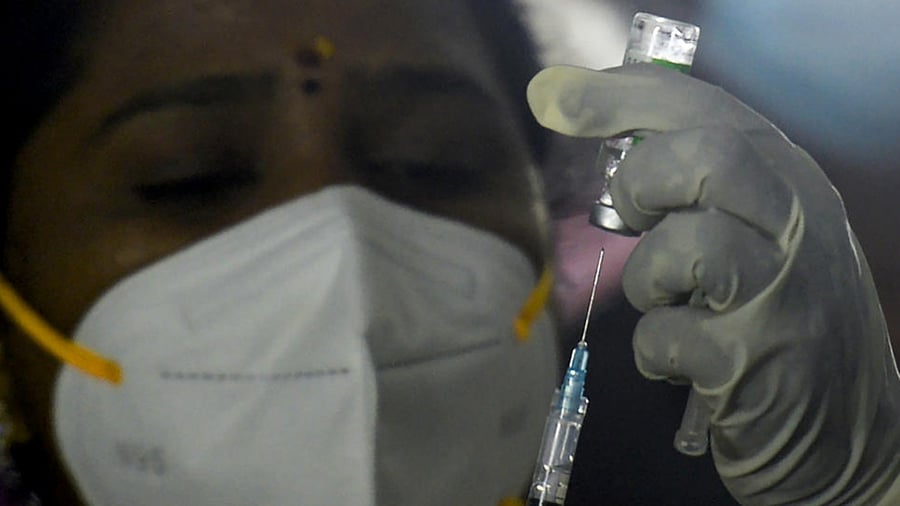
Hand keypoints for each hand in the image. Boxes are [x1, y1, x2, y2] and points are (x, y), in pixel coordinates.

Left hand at [528, 63, 899, 504]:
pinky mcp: (754, 363)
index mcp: (791, 185)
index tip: (557, 97)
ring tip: (674, 304)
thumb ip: (683, 175)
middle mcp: (800, 227)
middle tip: (636, 217)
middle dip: (644, 183)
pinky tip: (685, 360)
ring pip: (685, 246)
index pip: (708, 112)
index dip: (624, 98)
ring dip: (651, 279)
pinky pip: (667, 335)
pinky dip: (656, 350)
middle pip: (709, 159)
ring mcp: (783, 296)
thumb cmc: (773, 318)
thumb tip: (563, 101)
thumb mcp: (749, 233)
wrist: (844, 433)